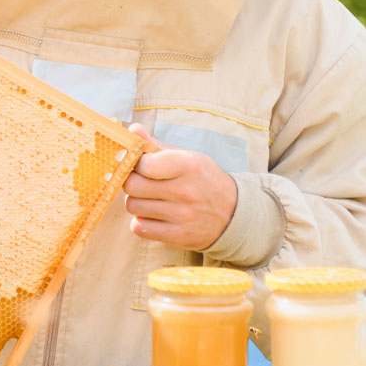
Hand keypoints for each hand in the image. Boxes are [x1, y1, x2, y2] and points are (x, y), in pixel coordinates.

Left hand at [123, 123, 237, 249]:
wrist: (233, 215)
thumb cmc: (203, 180)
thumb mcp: (187, 157)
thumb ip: (156, 145)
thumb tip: (132, 129)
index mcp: (188, 166)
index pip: (144, 164)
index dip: (136, 163)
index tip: (142, 165)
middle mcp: (185, 191)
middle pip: (132, 185)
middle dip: (132, 182)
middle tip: (142, 182)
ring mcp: (181, 216)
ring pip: (132, 206)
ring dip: (136, 202)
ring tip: (150, 199)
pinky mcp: (177, 236)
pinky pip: (139, 227)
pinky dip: (141, 222)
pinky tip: (153, 216)